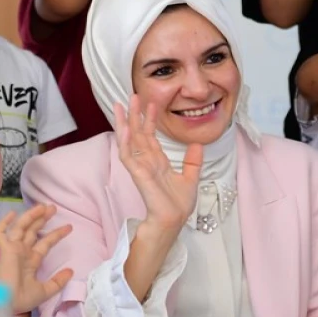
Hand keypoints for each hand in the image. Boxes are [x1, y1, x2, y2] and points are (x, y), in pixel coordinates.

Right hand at [0, 204, 74, 313]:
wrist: (5, 304)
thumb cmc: (22, 299)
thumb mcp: (45, 291)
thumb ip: (58, 281)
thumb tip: (71, 271)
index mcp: (30, 261)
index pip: (45, 243)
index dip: (56, 234)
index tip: (69, 227)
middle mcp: (21, 252)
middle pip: (33, 231)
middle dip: (42, 219)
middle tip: (53, 207)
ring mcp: (12, 250)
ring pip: (21, 227)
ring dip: (31, 216)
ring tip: (43, 206)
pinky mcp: (4, 249)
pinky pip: (0, 233)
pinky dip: (5, 223)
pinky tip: (13, 214)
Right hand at [115, 95, 201, 230]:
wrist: (174, 221)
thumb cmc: (178, 205)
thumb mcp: (190, 178)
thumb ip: (192, 161)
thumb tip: (197, 144)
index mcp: (157, 161)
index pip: (151, 136)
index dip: (150, 119)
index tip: (151, 102)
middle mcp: (146, 161)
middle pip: (137, 133)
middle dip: (134, 115)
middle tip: (131, 95)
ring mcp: (140, 167)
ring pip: (128, 140)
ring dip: (124, 123)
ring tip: (120, 105)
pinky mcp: (137, 174)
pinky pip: (128, 156)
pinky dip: (125, 142)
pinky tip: (124, 128)